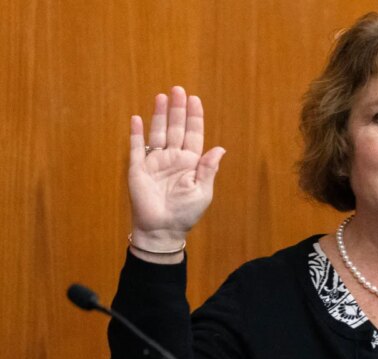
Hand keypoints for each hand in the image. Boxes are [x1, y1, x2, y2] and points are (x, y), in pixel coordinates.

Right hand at [128, 86, 224, 254]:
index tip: (195, 99)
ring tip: (162, 97)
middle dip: (178, 109)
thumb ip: (208, 169)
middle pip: (176, 128)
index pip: (193, 134)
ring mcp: (155, 162)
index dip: (194, 117)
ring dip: (159, 115)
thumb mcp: (202, 191)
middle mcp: (173, 158)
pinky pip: (137, 148)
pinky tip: (137, 118)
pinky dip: (136, 134)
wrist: (162, 230)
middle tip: (178, 89)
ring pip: (158, 133)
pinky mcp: (138, 169)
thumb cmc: (185, 213)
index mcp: (191, 162)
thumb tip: (220, 148)